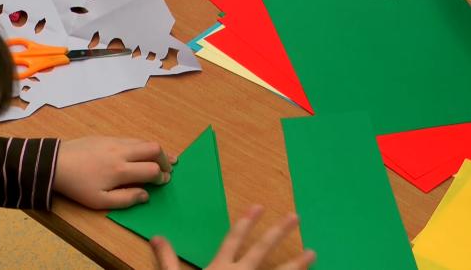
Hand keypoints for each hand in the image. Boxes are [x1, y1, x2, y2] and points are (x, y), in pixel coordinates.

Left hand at [53, 137, 175, 208]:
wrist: (55, 163)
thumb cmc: (77, 186)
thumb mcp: (99, 201)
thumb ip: (125, 199)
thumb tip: (146, 195)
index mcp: (121, 170)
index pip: (152, 170)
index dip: (161, 176)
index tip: (163, 181)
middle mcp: (122, 152)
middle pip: (154, 148)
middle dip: (165, 159)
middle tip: (168, 168)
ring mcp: (116, 142)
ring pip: (144, 141)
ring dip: (157, 150)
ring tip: (165, 158)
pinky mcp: (108, 137)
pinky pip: (133, 139)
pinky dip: (143, 146)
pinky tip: (143, 152)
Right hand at [150, 205, 315, 269]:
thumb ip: (167, 259)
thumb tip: (157, 236)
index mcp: (220, 267)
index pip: (234, 239)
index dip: (246, 222)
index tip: (259, 207)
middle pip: (263, 249)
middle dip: (279, 232)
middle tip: (295, 217)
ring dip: (298, 263)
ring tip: (313, 253)